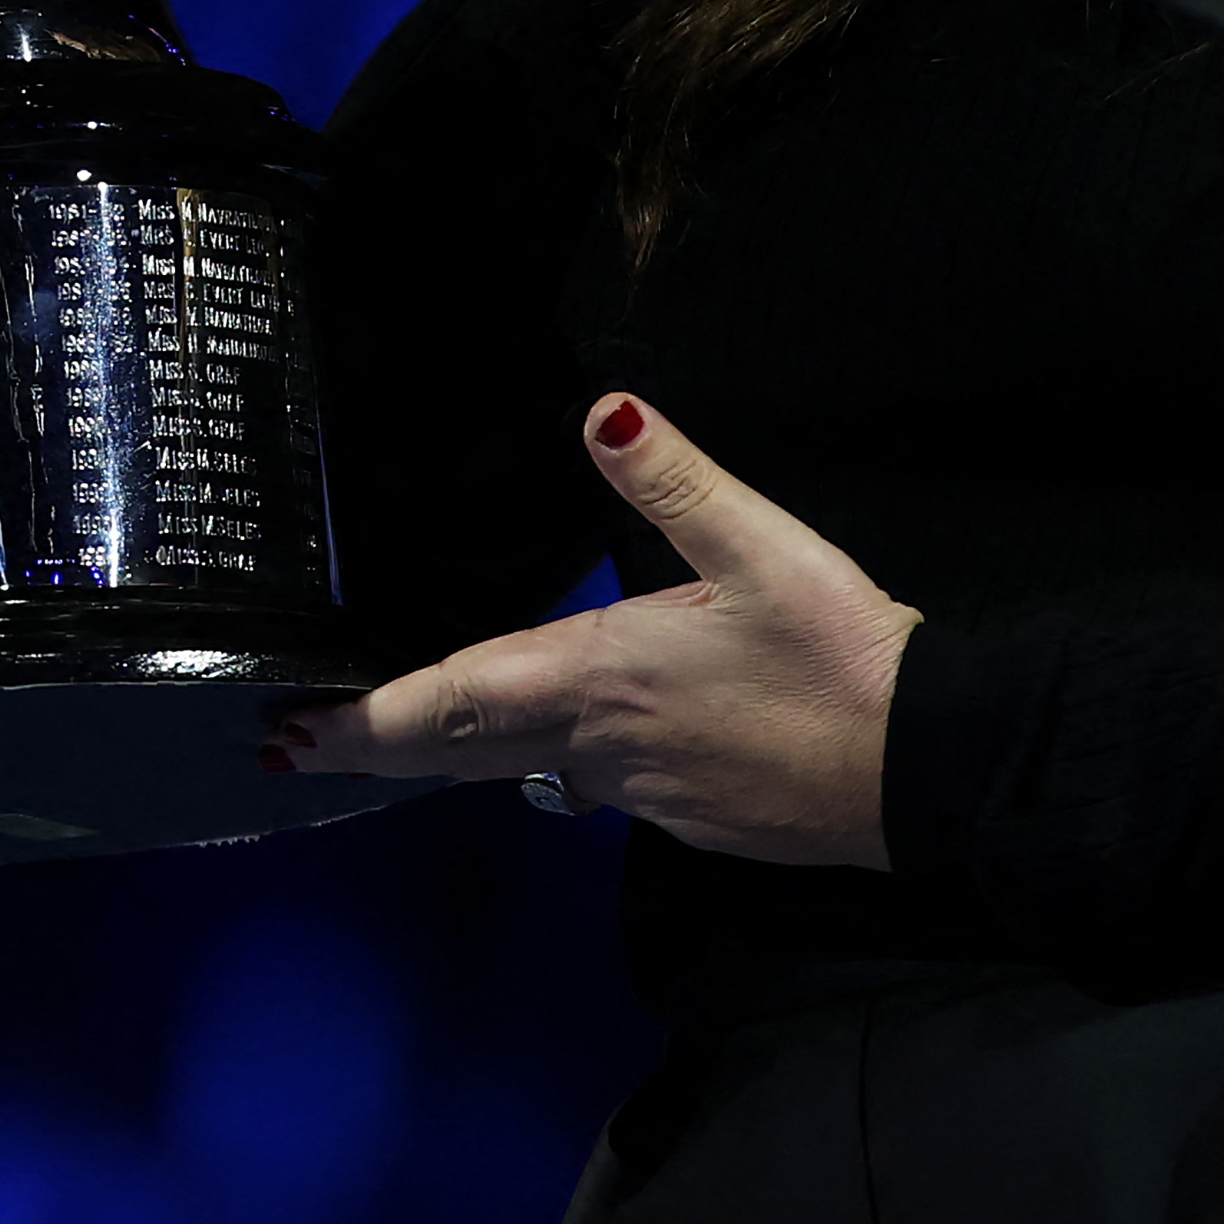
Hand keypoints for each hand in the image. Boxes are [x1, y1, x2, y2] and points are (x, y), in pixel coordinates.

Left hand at [272, 396, 917, 867]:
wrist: (928, 770)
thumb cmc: (840, 658)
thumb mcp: (761, 547)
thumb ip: (675, 481)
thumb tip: (604, 410)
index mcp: (599, 675)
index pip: (451, 699)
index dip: (369, 717)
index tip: (296, 727)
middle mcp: (604, 745)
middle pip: (464, 750)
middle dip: (377, 747)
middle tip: (298, 750)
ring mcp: (647, 790)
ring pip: (523, 771)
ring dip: (451, 757)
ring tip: (397, 744)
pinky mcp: (694, 813)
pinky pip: (592, 787)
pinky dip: (539, 769)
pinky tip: (547, 758)